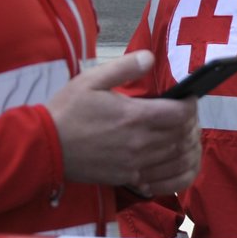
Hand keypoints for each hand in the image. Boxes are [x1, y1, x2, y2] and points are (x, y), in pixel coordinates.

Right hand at [44, 50, 200, 194]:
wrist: (45, 147)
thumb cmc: (67, 110)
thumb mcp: (92, 80)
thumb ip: (125, 67)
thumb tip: (150, 57)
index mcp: (134, 117)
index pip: (180, 114)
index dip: (190, 105)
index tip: (189, 98)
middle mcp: (139, 143)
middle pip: (182, 137)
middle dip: (191, 125)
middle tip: (187, 116)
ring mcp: (134, 164)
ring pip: (176, 159)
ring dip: (186, 147)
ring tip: (184, 136)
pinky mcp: (127, 178)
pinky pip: (162, 180)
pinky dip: (174, 171)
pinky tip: (173, 162)